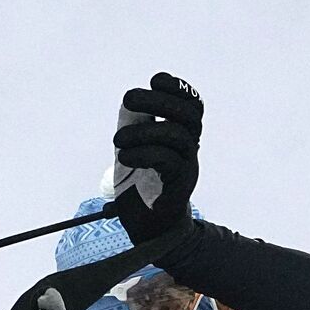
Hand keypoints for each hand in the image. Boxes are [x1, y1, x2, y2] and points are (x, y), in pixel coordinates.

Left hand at [112, 72, 203, 244]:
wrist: (148, 229)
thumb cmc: (140, 187)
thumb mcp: (133, 147)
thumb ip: (133, 125)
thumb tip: (130, 102)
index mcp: (182, 136)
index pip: (192, 105)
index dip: (178, 88)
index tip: (155, 80)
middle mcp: (190, 150)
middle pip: (188, 115)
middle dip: (158, 101)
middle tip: (128, 99)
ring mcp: (188, 168)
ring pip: (177, 136)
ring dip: (142, 132)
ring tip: (117, 140)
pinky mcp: (179, 187)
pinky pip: (168, 161)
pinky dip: (143, 153)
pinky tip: (124, 157)